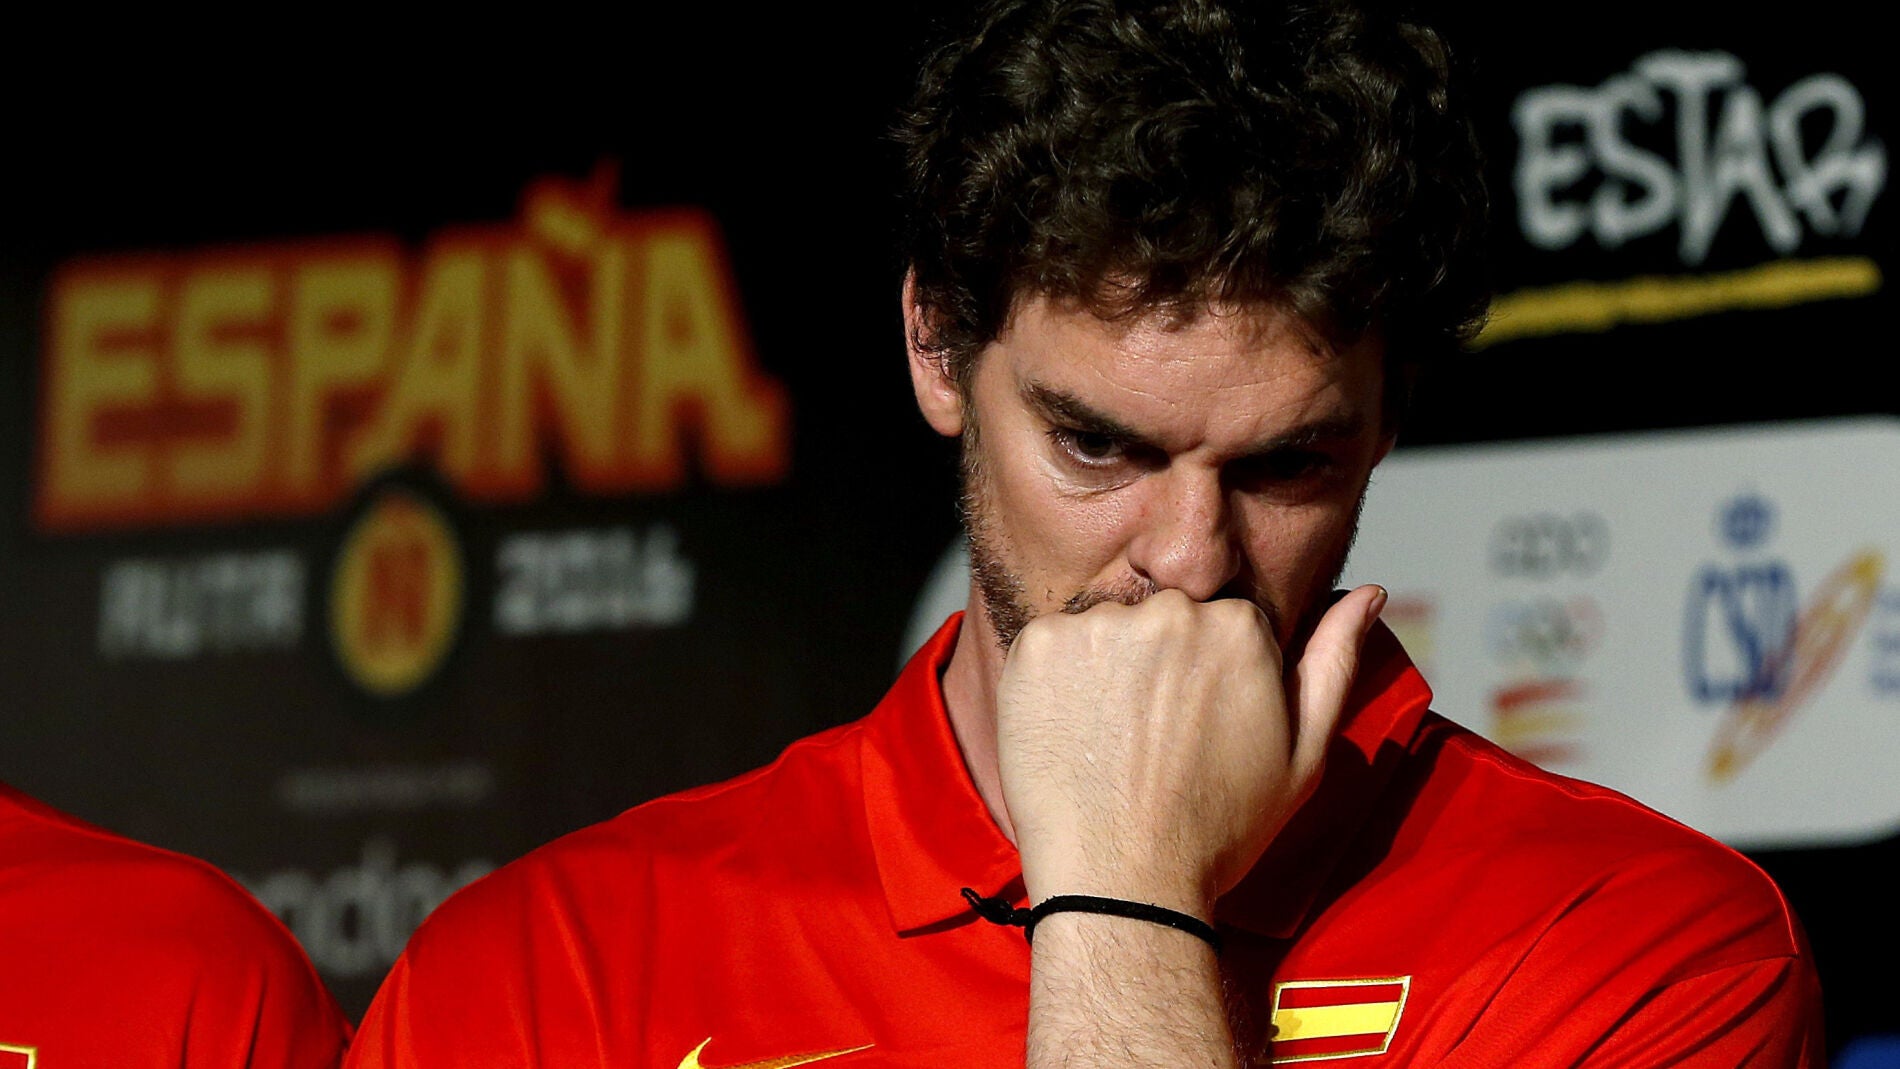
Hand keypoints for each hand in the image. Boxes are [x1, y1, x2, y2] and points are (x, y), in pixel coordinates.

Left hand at [996, 585, 1386, 917]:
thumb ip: (1334, 661)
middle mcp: (1171, 611)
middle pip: (1162, 617)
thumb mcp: (1303, 755)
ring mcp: (1099, 625)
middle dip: (1156, 665)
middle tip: (1149, 741)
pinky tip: (1071, 734)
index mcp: (1240, 626)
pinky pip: (1049, 644)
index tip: (1193, 731)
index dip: (1205, 680)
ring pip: (1105, 630)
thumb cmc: (1218, 829)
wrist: (1122, 884)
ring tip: (1110, 743)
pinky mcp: (1038, 645)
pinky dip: (1054, 682)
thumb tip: (1368, 591)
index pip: (1219, 623)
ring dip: (1104, 671)